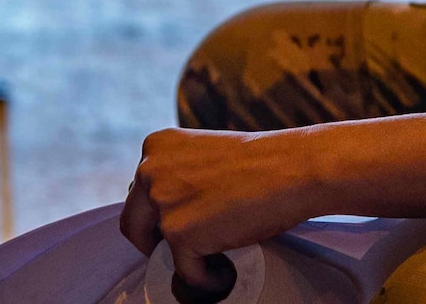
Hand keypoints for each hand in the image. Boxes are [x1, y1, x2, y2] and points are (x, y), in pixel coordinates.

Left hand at [119, 129, 323, 293]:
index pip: (139, 193)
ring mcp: (162, 202)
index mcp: (155, 146)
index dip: (156, 216)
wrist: (292, 169)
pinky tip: (222, 273)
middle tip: (186, 250)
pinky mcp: (179, 233)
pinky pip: (184, 270)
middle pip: (134, 222)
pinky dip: (203, 279)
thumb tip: (171, 211)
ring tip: (209, 261)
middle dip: (156, 241)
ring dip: (180, 258)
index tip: (177, 227)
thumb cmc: (260, 163)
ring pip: (155, 248)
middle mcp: (149, 170)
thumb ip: (179, 174)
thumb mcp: (203, 155)